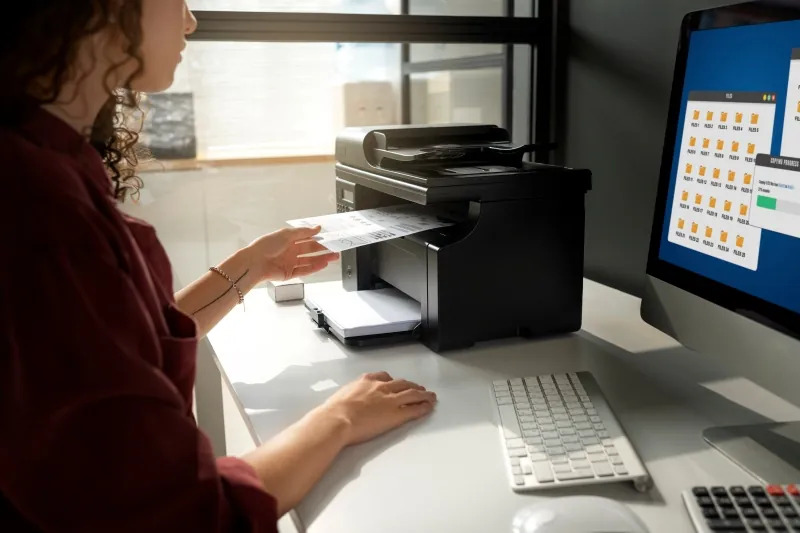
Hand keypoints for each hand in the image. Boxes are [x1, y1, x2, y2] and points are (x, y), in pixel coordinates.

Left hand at [247, 226, 337, 281]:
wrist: (255, 262)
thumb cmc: (266, 246)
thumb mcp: (286, 234)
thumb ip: (303, 232)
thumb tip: (316, 228)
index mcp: (288, 240)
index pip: (306, 238)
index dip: (318, 238)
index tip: (329, 238)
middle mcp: (290, 251)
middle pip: (310, 250)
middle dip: (323, 249)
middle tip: (335, 248)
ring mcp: (290, 263)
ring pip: (310, 261)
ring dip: (322, 259)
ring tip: (334, 257)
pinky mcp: (290, 274)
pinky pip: (305, 270)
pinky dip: (315, 268)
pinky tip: (323, 264)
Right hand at [322, 372, 436, 445]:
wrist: (338, 419)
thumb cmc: (334, 411)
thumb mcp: (340, 397)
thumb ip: (348, 397)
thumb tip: (343, 404)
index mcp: (366, 381)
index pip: (384, 377)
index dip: (393, 381)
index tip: (396, 383)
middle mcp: (381, 387)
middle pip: (402, 383)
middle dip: (411, 385)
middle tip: (419, 388)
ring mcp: (391, 400)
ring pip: (412, 393)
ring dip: (423, 394)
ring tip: (430, 396)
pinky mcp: (397, 414)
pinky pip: (414, 408)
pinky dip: (424, 406)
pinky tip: (429, 407)